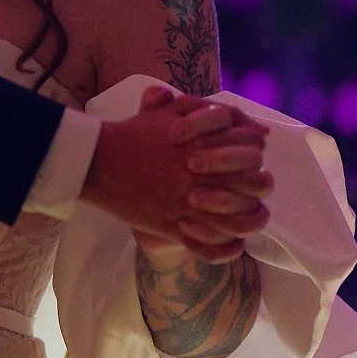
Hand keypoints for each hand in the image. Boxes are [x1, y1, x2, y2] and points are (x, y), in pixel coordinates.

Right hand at [79, 86, 272, 263]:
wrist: (100, 160)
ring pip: (242, 221)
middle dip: (254, 184)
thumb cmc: (135, 133)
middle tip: (245, 187)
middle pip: (256, 184)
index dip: (253, 153)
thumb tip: (253, 126)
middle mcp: (207, 174)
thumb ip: (205, 110)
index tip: (245, 157)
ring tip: (241, 217)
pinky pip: (214, 247)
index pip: (253, 149)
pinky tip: (231, 242)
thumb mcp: (169, 111)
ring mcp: (192, 203)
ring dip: (246, 219)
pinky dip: (226, 248)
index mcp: (209, 143)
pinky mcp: (175, 227)